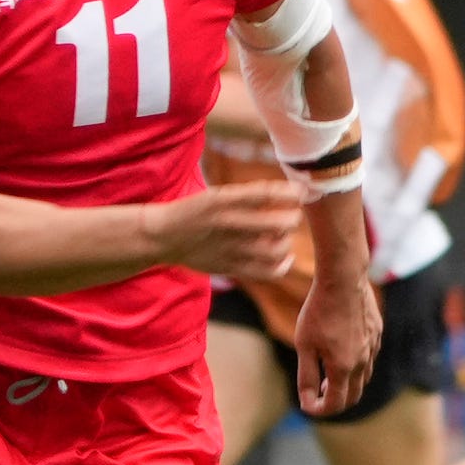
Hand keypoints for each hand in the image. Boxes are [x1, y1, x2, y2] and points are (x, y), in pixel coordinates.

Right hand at [152, 180, 299, 282]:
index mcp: (225, 199)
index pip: (268, 193)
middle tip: (290, 215)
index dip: (292, 193)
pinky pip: (269, 271)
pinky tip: (284, 256)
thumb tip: (293, 193)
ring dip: (286, 241)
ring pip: (278, 249)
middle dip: (293, 218)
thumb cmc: (198, 211)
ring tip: (280, 236)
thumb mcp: (218, 195)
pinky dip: (283, 264)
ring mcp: (231, 247)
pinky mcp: (230, 267)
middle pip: (281, 223)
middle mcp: (230, 223)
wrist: (163, 236)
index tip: (300, 192)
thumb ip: (251, 196)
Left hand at [295, 267, 379, 416]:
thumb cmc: (319, 312)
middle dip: (335, 402)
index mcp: (343, 367)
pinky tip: (341, 353)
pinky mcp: (377, 334)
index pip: (335, 403)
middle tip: (316, 395)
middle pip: (353, 396)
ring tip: (326, 376)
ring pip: (363, 379)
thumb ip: (306, 376)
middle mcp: (362, 362)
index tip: (306, 406)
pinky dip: (355, 367)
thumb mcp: (304, 345)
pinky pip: (369, 359)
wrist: (343, 281)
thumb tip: (307, 401)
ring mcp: (373, 348)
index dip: (319, 410)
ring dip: (346, 384)